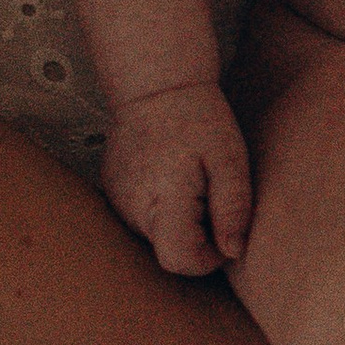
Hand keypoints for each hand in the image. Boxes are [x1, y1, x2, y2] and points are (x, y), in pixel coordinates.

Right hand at [100, 84, 252, 275]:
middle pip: (169, 251)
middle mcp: (132, 208)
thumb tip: (233, 251)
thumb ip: (233, 207)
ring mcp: (117, 201)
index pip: (181, 260)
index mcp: (163, 199)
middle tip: (211, 192)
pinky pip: (142, 217)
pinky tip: (171, 175)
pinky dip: (161, 207)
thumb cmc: (199, 118)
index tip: (224, 227)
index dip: (209, 257)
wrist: (155, 84)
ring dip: (180, 221)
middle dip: (198, 236)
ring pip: (156, 236)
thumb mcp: (230, 159)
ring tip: (191, 179)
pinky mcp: (112, 192)